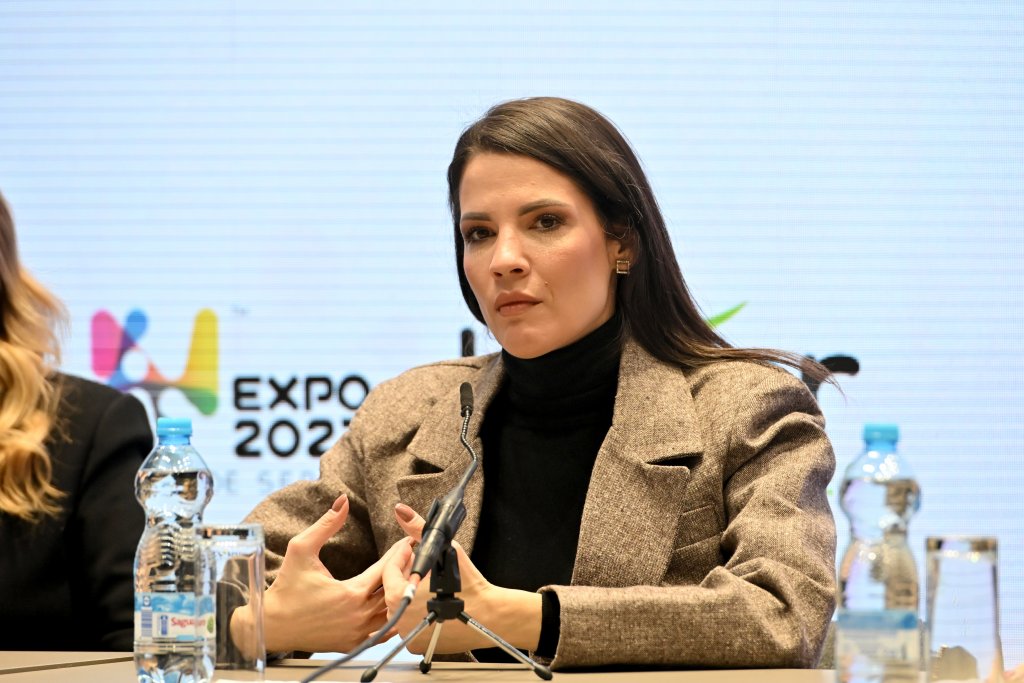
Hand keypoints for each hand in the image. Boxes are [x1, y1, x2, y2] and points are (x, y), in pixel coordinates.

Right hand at [257, 494, 405, 652]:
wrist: (272, 626)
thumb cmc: (286, 588)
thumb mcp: (301, 549)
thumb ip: (326, 524)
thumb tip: (342, 501)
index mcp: (351, 593)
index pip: (386, 569)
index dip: (399, 553)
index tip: (407, 540)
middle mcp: (359, 616)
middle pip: (394, 589)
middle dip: (405, 570)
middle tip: (414, 554)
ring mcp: (358, 633)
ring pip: (392, 612)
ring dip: (400, 593)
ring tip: (408, 576)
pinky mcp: (354, 644)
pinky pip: (384, 631)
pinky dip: (392, 617)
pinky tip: (394, 603)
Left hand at [381, 503, 541, 654]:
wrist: (488, 615)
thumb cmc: (467, 584)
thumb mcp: (442, 550)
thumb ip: (418, 530)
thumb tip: (401, 511)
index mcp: (398, 595)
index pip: (389, 570)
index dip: (401, 556)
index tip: (412, 549)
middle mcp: (399, 618)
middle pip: (394, 589)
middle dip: (407, 574)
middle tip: (424, 564)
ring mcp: (407, 634)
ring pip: (402, 607)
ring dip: (412, 594)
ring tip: (430, 584)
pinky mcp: (418, 645)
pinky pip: (411, 625)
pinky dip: (419, 614)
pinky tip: (433, 603)